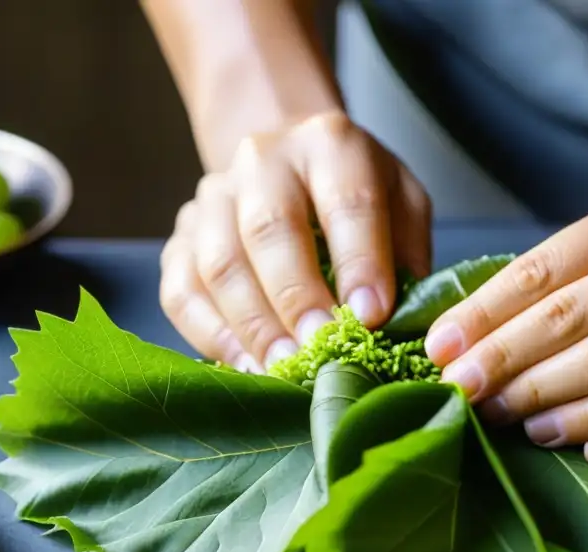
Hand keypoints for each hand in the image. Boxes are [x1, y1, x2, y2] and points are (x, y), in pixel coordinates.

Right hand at [159, 110, 430, 371]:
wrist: (285, 163)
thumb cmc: (352, 195)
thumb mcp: (399, 202)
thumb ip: (407, 252)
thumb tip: (404, 321)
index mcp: (330, 144)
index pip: (346, 202)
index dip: (359, 262)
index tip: (371, 317)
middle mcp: (263, 161)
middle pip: (269, 229)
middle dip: (296, 298)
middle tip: (319, 350)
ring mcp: (213, 198)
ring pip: (219, 264)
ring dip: (253, 325)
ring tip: (284, 370)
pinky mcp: (180, 239)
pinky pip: (182, 292)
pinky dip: (214, 335)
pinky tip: (247, 366)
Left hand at [425, 196, 587, 468]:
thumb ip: (566, 276)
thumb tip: (471, 334)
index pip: (549, 270)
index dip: (485, 314)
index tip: (438, 349)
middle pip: (578, 330)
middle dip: (507, 367)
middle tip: (461, 393)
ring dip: (557, 411)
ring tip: (514, 424)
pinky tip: (583, 450)